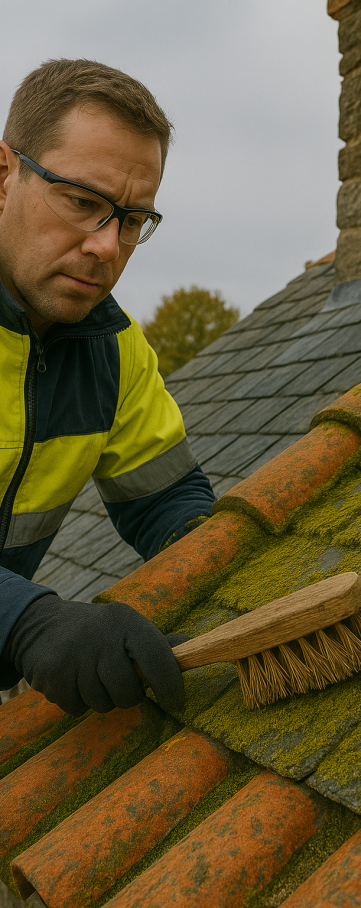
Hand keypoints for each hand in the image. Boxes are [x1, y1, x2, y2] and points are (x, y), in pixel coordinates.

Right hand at [2, 595, 188, 715]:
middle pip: (129, 692)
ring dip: (101, 698)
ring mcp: (74, 656)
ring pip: (103, 704)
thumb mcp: (127, 628)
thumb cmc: (98, 632)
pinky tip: (72, 679)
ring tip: (91, 675)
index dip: (170, 683)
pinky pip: (77, 708)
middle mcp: (101, 635)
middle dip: (127, 695)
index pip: (157, 656)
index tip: (175, 701)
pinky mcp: (52, 675)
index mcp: (125, 620)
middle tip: (116, 680)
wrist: (41, 625)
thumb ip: (159, 644)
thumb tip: (192, 648)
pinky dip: (77, 701)